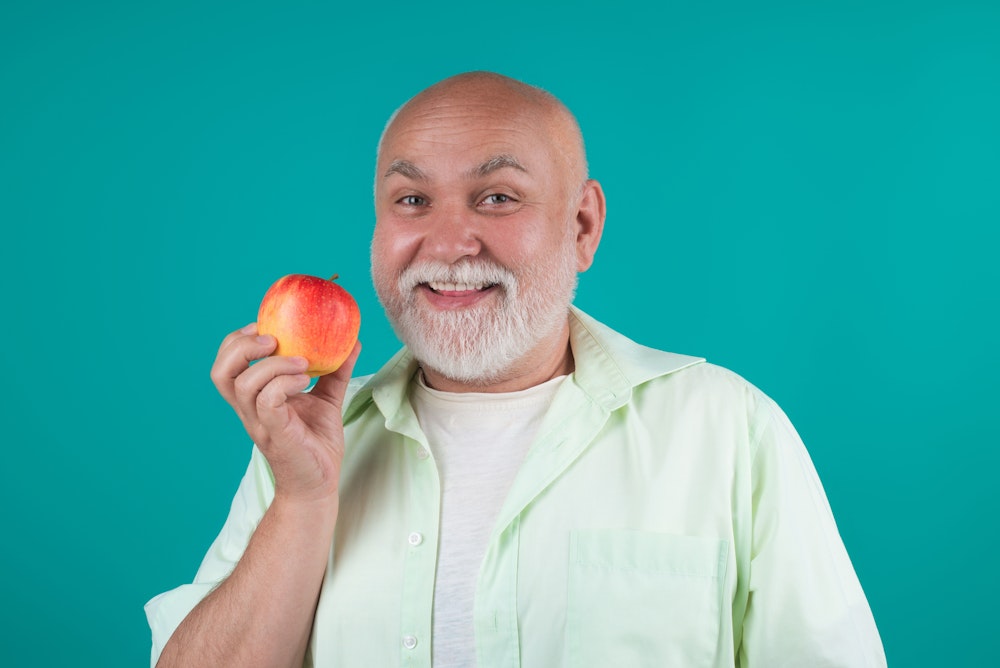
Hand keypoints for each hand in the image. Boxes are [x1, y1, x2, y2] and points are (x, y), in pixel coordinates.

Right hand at [210, 323, 360, 503]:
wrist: (321, 483)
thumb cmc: (317, 442)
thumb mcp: (327, 399)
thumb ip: (335, 371)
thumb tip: (352, 341)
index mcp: (254, 398)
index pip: (227, 366)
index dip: (236, 342)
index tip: (262, 326)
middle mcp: (250, 409)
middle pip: (221, 372)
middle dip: (241, 347)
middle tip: (273, 340)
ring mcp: (260, 422)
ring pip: (243, 384)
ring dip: (273, 365)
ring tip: (302, 363)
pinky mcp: (275, 433)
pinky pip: (267, 401)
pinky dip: (283, 383)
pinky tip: (305, 381)